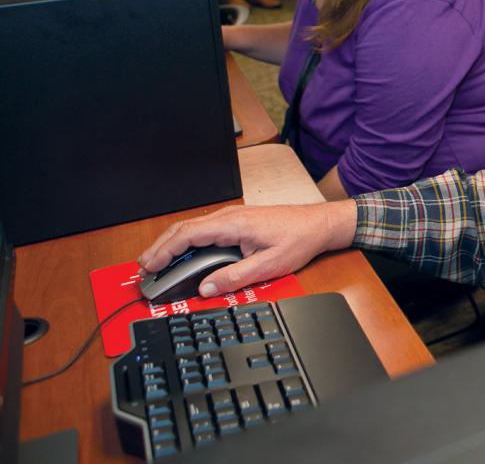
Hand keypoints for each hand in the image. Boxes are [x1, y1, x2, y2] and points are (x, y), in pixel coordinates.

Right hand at [138, 201, 357, 296]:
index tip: (149, 266)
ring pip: (193, 228)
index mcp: (233, 224)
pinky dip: (187, 242)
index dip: (164, 251)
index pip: (188, 234)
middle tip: (144, 269)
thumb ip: (236, 277)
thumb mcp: (269, 265)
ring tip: (157, 264)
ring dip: (172, 245)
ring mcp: (232, 218)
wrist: (319, 224)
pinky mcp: (237, 223)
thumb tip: (206, 289)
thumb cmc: (299, 239)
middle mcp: (229, 217)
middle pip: (184, 229)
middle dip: (160, 248)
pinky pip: (205, 230)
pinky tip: (183, 255)